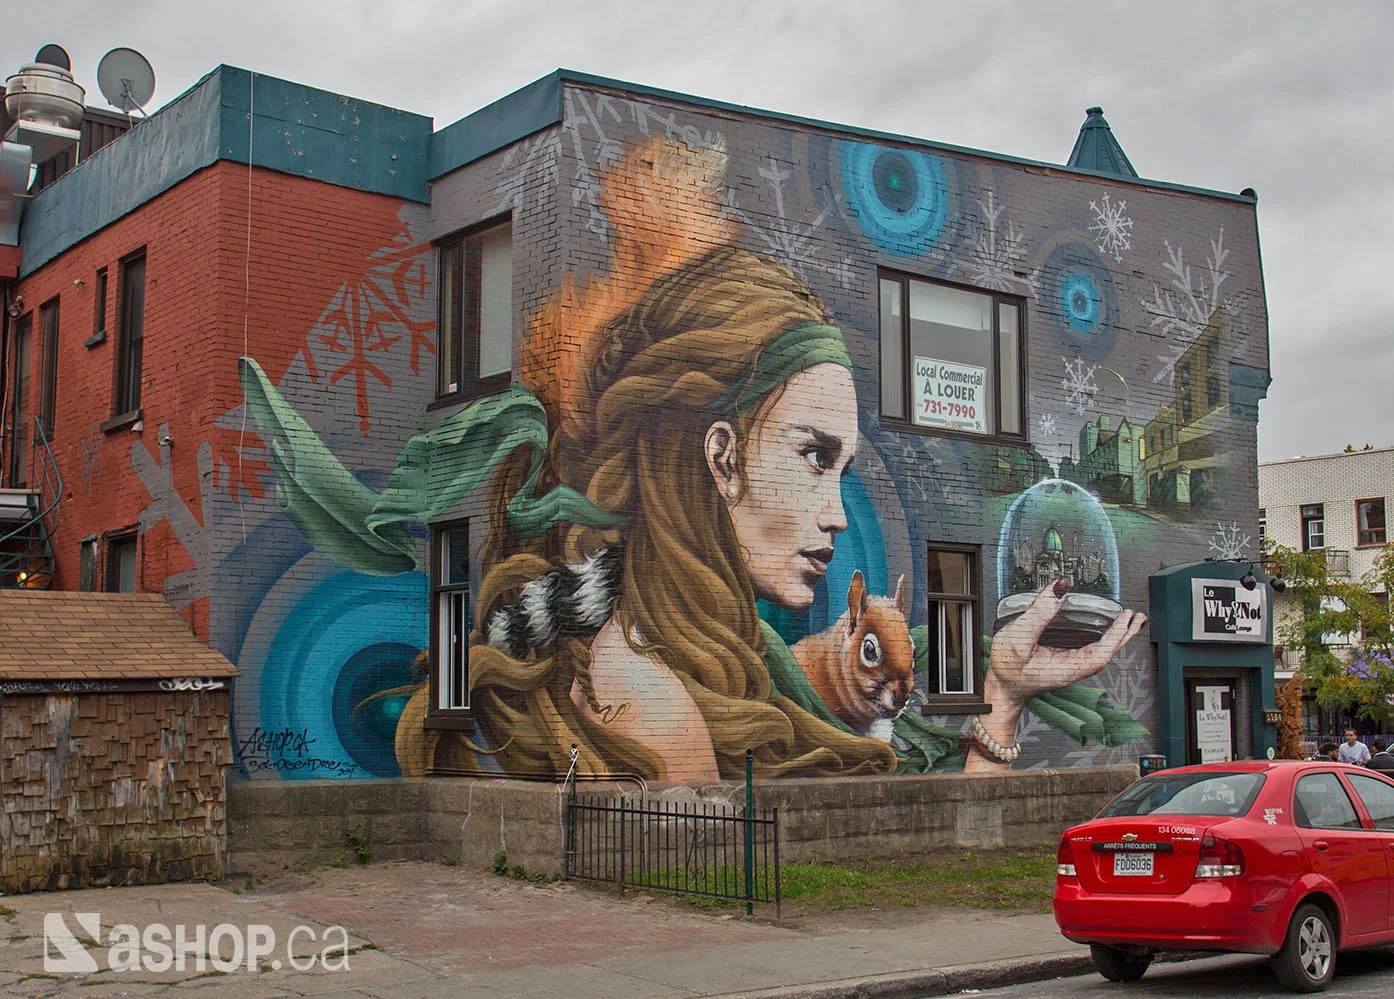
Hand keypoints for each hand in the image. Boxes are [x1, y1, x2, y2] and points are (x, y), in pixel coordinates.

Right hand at [966, 584, 1145, 774]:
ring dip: (1117, 636)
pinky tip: (1104, 629)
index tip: (1125, 617)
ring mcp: (1069, 666)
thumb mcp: (1018, 638)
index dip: (1116, 636)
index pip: (1101, 653)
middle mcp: (1072, 669)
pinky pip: (1090, 649)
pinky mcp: (1064, 661)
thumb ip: (1040, 613)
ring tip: (1129, 620)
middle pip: (1107, 653)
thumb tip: (1060, 589)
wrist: (1000, 690)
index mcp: (1066, 669)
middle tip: (1137, 617)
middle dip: (1125, 635)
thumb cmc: (1006, 669)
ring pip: (1100, 651)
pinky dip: (1103, 637)